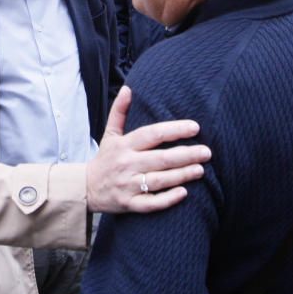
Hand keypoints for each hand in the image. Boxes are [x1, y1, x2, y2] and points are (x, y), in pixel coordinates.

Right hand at [86, 86, 210, 213]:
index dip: (174, 130)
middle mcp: (126, 164)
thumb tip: (128, 89)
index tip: (195, 127)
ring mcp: (128, 185)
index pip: (152, 134)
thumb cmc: (105, 159)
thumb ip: (119, 111)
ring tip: (200, 170)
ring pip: (158, 180)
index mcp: (124, 145)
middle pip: (160, 158)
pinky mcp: (129, 204)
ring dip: (181, 175)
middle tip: (206, 152)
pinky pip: (150, 203)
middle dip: (186, 155)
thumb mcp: (109, 134)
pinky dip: (167, 199)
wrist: (86, 188)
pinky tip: (183, 193)